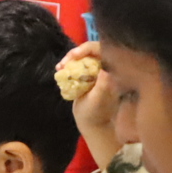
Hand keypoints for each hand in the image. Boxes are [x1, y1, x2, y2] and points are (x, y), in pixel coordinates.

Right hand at [62, 46, 120, 166]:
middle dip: (75, 54)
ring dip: (70, 59)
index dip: (87, 49)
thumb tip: (106, 68)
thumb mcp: (97, 99)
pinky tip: (60, 69)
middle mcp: (106, 67)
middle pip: (91, 50)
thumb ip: (103, 84)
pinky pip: (79, 63)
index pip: (101, 49)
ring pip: (83, 56)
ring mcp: (97, 70)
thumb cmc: (95, 113)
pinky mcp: (89, 74)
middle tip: (62, 64)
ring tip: (59, 68)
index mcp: (112, 71)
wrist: (91, 123)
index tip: (73, 57)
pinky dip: (69, 64)